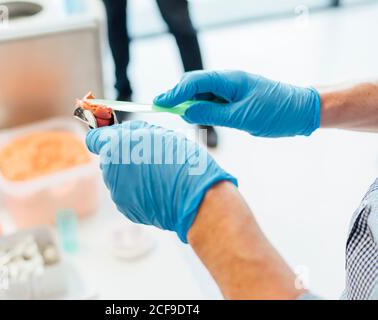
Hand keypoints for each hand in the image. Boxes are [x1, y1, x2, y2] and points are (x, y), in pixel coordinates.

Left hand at [86, 121, 236, 242]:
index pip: (94, 139)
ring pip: (119, 178)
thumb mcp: (157, 132)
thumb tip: (118, 132)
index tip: (114, 137)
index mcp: (115, 146)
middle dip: (124, 156)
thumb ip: (132, 131)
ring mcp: (117, 192)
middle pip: (110, 159)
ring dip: (132, 175)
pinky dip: (138, 192)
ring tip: (157, 176)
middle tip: (149, 158)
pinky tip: (157, 190)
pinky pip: (128, 194)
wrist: (194, 196)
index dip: (103, 137)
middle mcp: (110, 170)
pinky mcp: (126, 209)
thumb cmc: (181, 160)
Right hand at [154, 70, 320, 136]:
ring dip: (190, 104)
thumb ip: (212, 114)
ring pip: (202, 94)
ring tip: (183, 117)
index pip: (194, 82)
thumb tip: (186, 111)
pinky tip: (198, 117)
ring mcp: (231, 90)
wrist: (301, 112)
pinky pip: (212, 101)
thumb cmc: (276, 112)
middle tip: (164, 110)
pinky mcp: (235, 99)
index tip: (158, 103)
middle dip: (178, 97)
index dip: (174, 93)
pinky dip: (202, 109)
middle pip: (194, 85)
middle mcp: (227, 81)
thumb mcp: (241, 117)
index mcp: (229, 80)